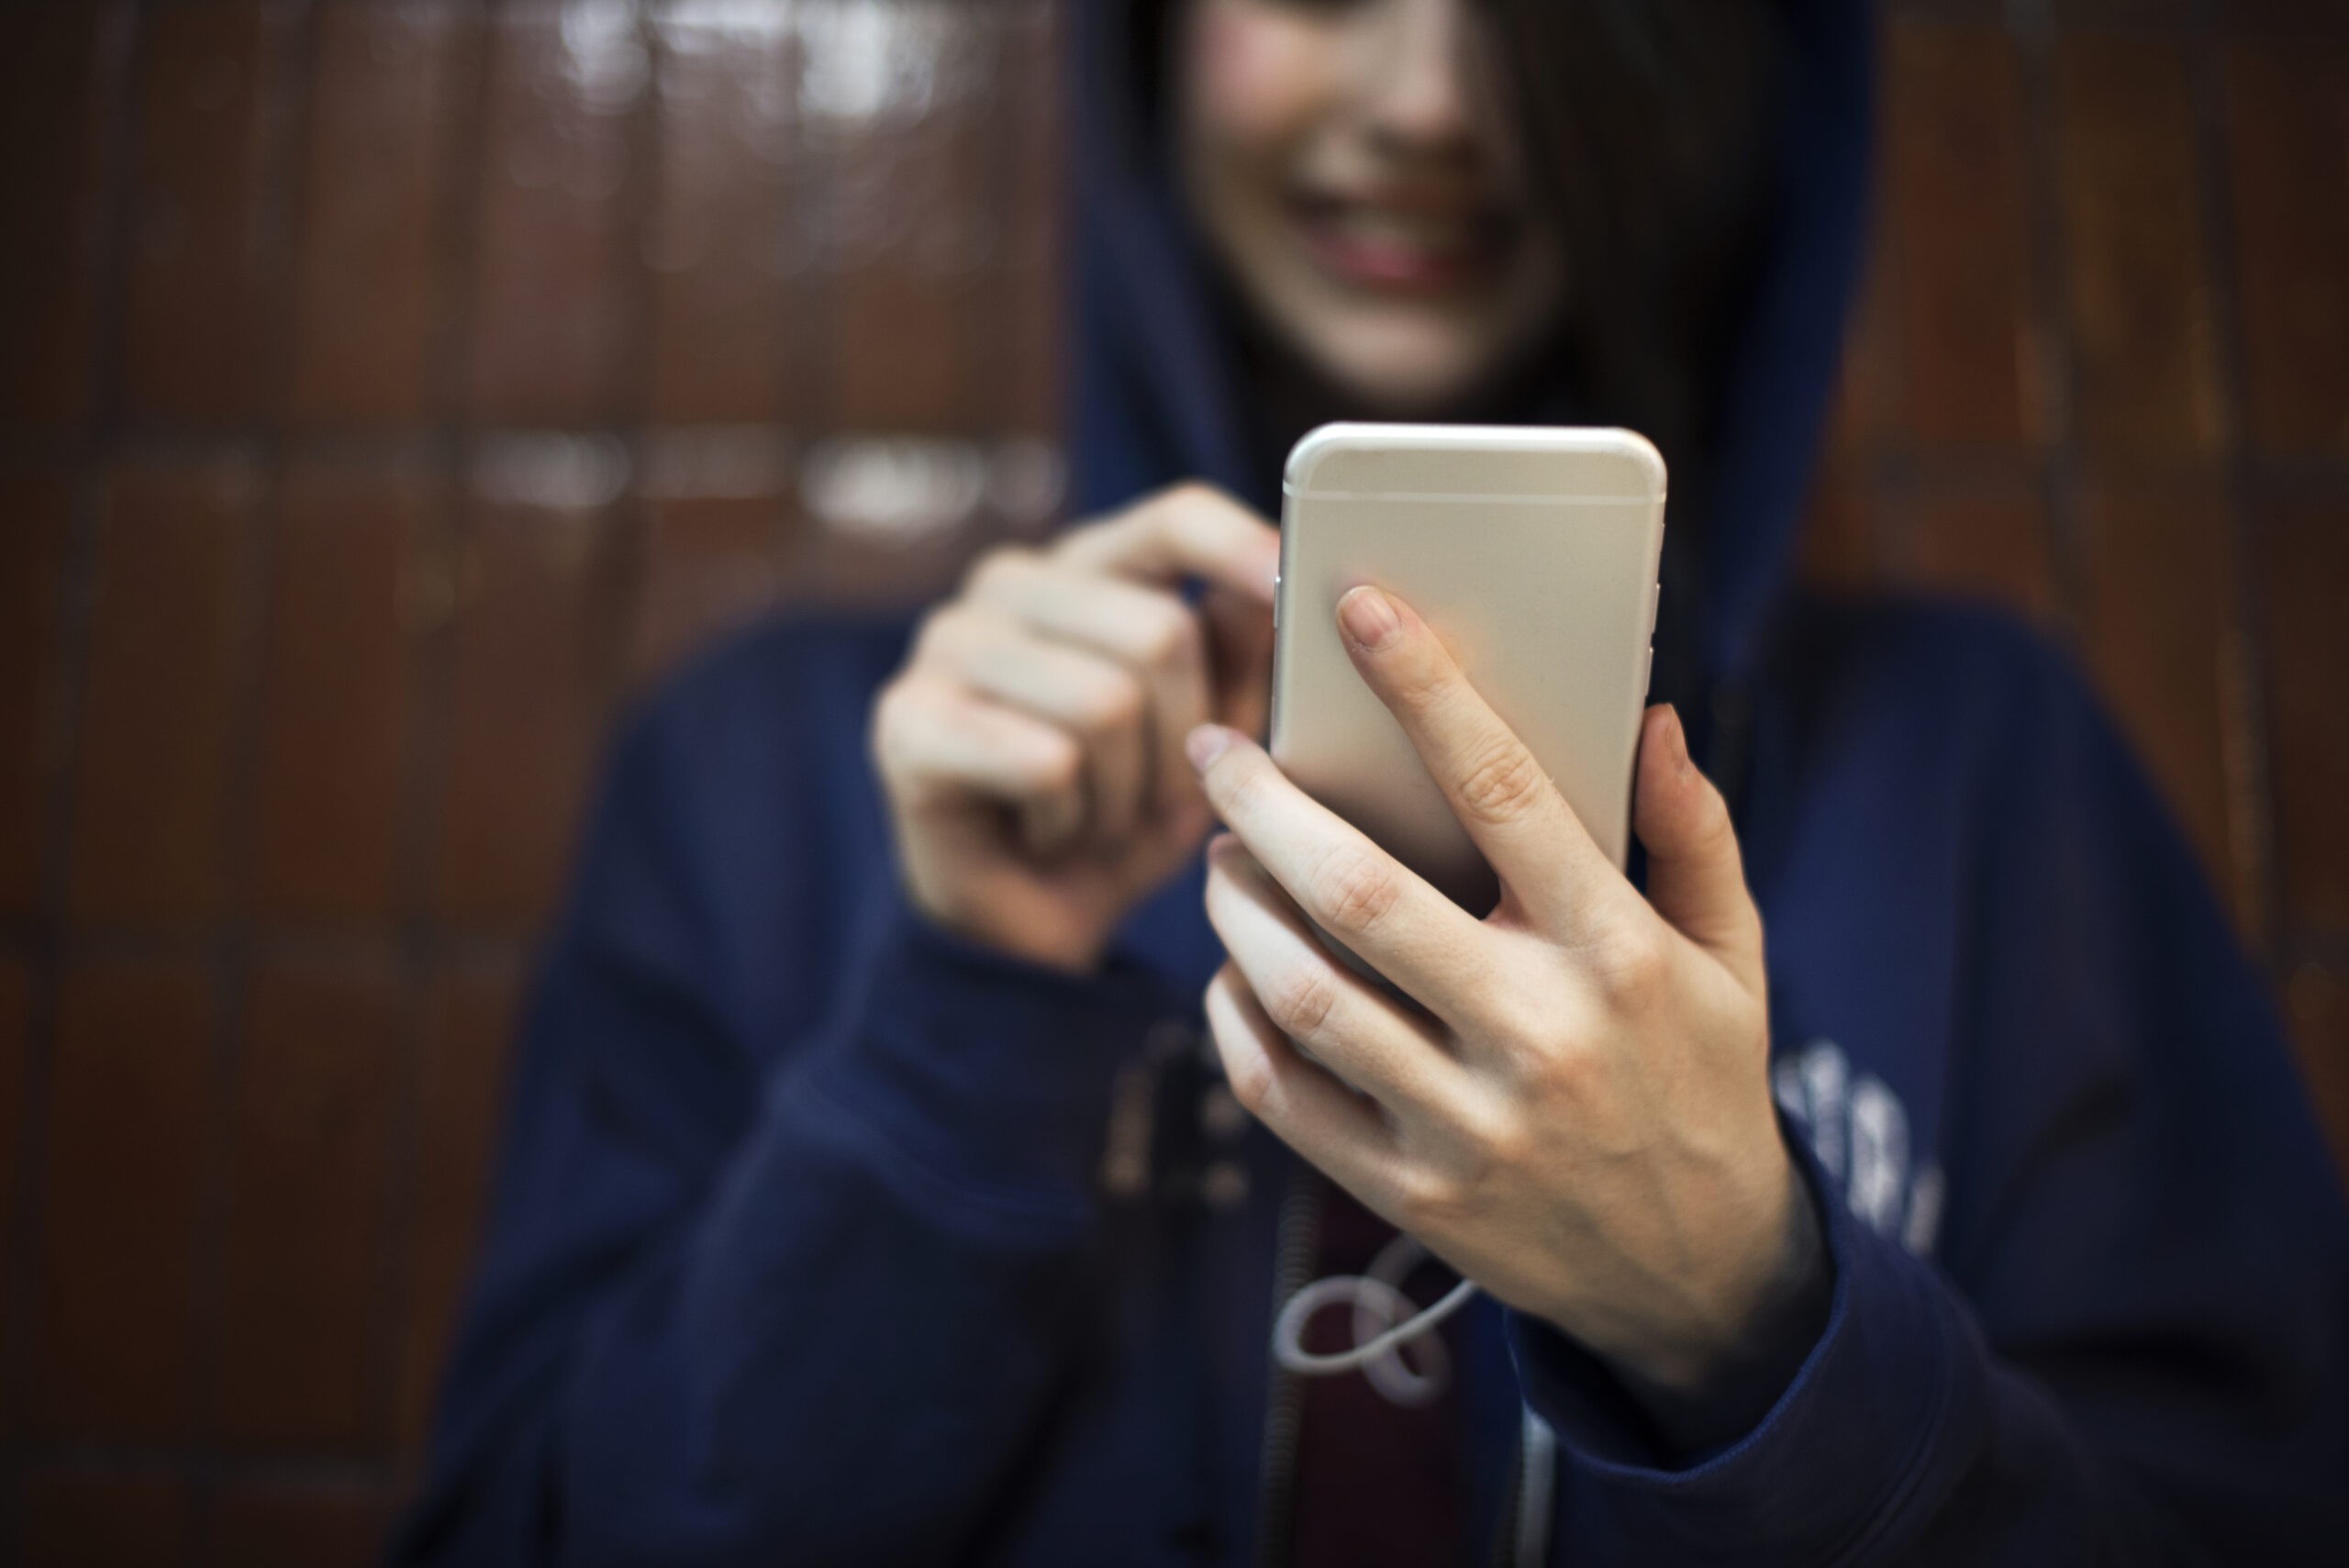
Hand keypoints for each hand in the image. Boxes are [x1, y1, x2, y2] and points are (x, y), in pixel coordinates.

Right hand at [873, 484, 1279, 972]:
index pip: (1172, 517)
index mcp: (1087, 566)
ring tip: (1104, 819)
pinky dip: (1070, 820)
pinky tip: (1049, 834)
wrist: (1030, 923)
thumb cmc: (1126, 810)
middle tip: (1164, 798)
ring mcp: (945, 643)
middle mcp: (1007, 583)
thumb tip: (1276, 586)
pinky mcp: (906, 719)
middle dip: (1187, 739)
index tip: (1286, 584)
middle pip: (1156, 631)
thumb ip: (1239, 651)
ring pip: (1104, 703)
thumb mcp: (1209, 732)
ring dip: (1128, 792)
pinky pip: (1043, 762)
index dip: (1237, 546)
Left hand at [1192, 584, 1804, 1393]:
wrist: (1700, 1278)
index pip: (1506, 790)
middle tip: (1214, 752)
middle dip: (1264, 807)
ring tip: (1216, 860)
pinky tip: (1231, 975)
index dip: (1425, 689)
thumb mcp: (1732, 954)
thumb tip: (1647, 716)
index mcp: (1617, 952)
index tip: (1358, 610)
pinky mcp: (1411, 1196)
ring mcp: (1465, 1126)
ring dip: (1235, 912)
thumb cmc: (1704, 1080)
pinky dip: (1236, 1024)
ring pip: (1302, 995)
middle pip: (1358, 893)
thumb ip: (1693, 832)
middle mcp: (1537, 1035)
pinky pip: (1284, 1098)